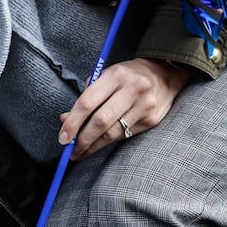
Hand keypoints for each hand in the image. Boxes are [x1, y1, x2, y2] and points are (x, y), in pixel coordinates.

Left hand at [58, 57, 193, 158]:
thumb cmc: (126, 76)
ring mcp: (145, 106)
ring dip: (94, 146)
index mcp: (115, 75)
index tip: (63, 137)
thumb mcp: (104, 77)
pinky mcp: (152, 119)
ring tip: (82, 151)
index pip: (87, 102)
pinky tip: (100, 144)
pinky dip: (109, 142)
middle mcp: (133, 89)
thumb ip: (86, 97)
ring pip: (114, 133)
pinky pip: (125, 135)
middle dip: (83, 139)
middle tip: (71, 151)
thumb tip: (65, 120)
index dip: (72, 122)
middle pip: (101, 121)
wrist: (164, 74)